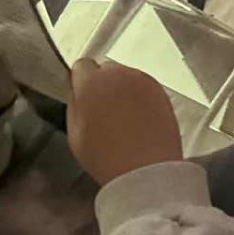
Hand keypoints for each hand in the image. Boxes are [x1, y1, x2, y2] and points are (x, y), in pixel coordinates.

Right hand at [67, 58, 181, 185]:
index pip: (81, 65)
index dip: (81, 82)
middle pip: (105, 69)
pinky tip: (139, 119)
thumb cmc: (105, 157)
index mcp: (91, 82)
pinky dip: (139, 96)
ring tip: (124, 118)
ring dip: (122, 89)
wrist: (145, 169)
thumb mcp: (75, 134)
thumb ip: (73, 103)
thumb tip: (75, 88)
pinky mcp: (160, 89)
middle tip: (104, 111)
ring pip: (125, 76)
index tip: (84, 98)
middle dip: (102, 84)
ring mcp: (141, 79)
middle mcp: (117, 73)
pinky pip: (143, 86)